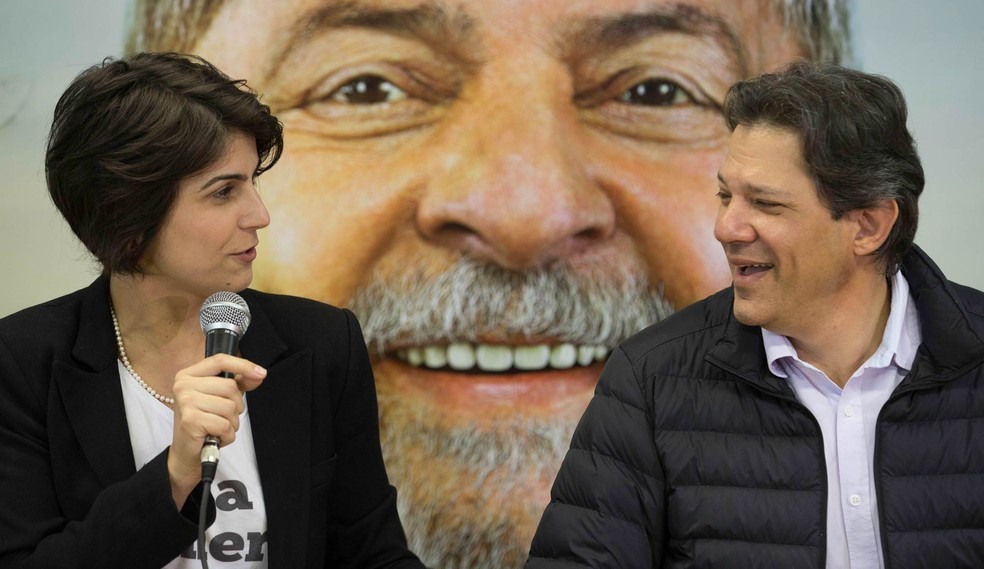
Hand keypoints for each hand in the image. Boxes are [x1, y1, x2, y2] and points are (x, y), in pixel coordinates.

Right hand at [166, 353, 266, 507]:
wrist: (187, 453)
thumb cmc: (204, 422)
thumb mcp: (220, 398)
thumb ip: (239, 383)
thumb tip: (259, 374)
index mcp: (189, 374)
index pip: (220, 361)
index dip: (243, 365)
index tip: (261, 373)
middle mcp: (183, 385)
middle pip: (230, 387)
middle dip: (236, 406)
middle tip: (223, 417)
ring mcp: (185, 402)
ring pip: (230, 407)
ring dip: (232, 423)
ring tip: (219, 428)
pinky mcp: (190, 420)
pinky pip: (225, 424)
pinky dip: (227, 435)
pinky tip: (216, 437)